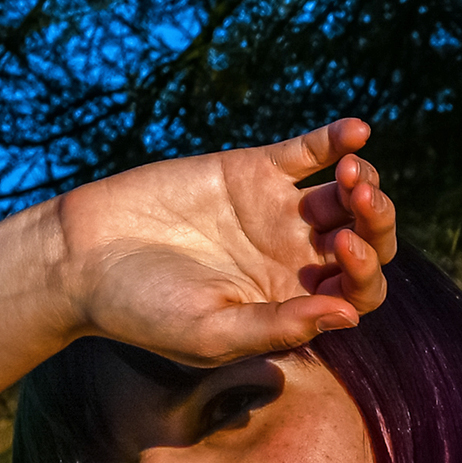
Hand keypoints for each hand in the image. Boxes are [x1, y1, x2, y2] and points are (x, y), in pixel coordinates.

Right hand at [46, 118, 399, 367]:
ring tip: (352, 176)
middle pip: (364, 240)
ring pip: (346, 194)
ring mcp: (278, 213)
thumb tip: (349, 317)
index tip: (346, 255)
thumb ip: (279, 326)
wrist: (83, 257)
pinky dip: (336, 139)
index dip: (366, 275)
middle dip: (377, 224)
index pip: (357, 293)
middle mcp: (295, 259)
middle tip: (362, 206)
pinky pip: (308, 152)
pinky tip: (356, 130)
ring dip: (364, 183)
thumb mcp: (212, 332)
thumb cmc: (142, 311)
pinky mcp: (252, 170)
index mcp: (293, 304)